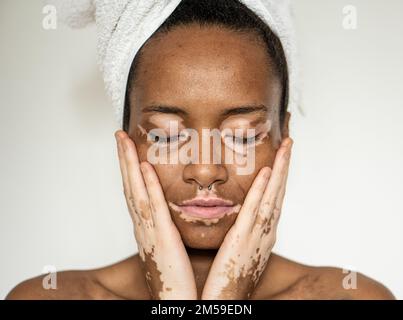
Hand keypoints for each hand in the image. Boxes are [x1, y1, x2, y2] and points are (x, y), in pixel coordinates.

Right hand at [114, 130, 196, 299]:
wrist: (175, 300)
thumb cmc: (175, 277)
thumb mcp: (168, 246)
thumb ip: (165, 228)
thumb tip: (168, 214)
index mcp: (147, 227)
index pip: (135, 191)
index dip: (128, 169)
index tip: (127, 148)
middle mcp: (142, 225)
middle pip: (129, 185)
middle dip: (123, 159)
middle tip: (119, 135)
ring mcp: (149, 230)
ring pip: (135, 190)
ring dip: (128, 164)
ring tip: (123, 140)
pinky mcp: (162, 236)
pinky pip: (153, 206)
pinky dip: (147, 185)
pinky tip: (143, 166)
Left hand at [201, 137, 292, 299]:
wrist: (225, 301)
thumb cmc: (228, 278)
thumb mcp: (240, 250)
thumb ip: (242, 232)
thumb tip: (240, 220)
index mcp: (262, 233)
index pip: (273, 199)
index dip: (279, 177)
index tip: (280, 157)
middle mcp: (266, 232)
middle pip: (279, 193)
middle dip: (285, 167)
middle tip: (290, 143)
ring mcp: (258, 235)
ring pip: (273, 196)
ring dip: (280, 171)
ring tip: (286, 147)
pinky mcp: (244, 239)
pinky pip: (255, 211)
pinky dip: (263, 191)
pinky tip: (268, 172)